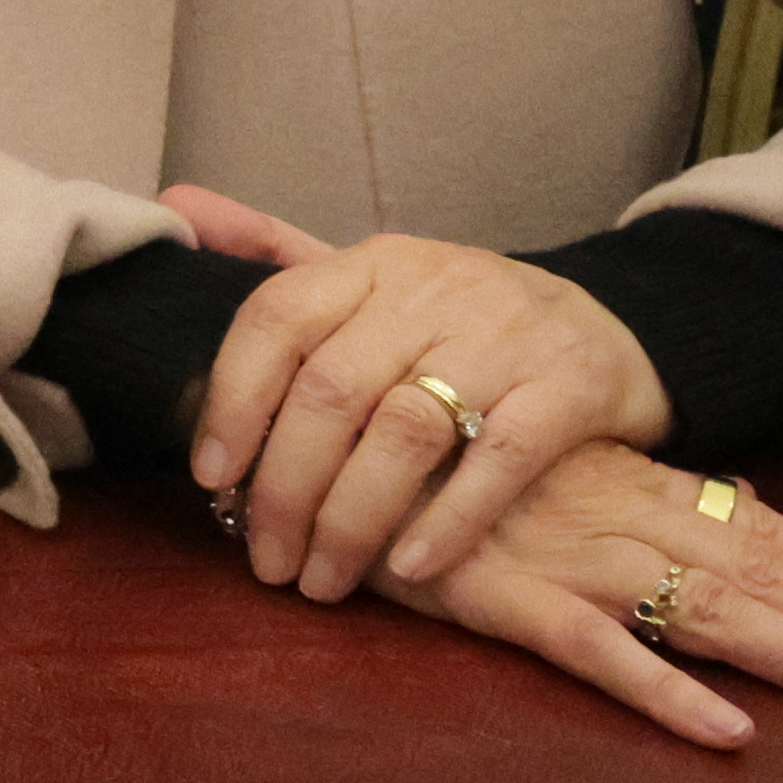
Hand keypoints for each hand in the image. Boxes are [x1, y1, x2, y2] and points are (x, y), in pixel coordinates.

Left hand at [169, 186, 672, 605]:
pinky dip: (449, 518)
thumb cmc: (462, 322)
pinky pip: (500, 458)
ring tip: (322, 579)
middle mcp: (434, 289)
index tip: (209, 478)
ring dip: (352, 516)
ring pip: (406, 428)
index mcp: (372, 263)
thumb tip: (173, 203)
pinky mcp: (571, 386)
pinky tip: (409, 566)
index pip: (277, 316)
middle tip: (263, 559)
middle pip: (333, 389)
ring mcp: (506, 335)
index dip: (232, 400)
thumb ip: (276, 252)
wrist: (608, 329)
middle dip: (284, 486)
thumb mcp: (374, 278)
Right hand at [371, 436, 782, 748]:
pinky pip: (590, 649)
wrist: (307, 424)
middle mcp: (617, 514)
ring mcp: (564, 554)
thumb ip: (603, 491)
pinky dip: (659, 689)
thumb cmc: (419, 455)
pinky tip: (728, 734)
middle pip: (770, 575)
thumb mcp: (526, 467)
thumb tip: (692, 512)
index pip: (771, 533)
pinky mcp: (499, 594)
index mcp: (629, 484)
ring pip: (712, 610)